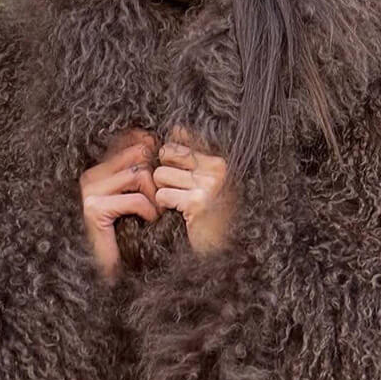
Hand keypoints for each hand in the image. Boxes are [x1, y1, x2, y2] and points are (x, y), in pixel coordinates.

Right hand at [79, 128, 160, 282]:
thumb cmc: (131, 231)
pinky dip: (149, 211)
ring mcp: (90, 191)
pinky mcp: (94, 208)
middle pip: (139, 154)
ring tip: (156, 213)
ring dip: (155, 197)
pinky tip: (149, 221)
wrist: (113, 268)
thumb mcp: (141, 195)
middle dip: (157, 177)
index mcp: (101, 168)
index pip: (132, 140)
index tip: (165, 170)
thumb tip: (157, 141)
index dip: (153, 151)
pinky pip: (135, 199)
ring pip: (139, 174)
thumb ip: (146, 170)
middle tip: (160, 199)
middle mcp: (91, 175)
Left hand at [153, 126, 236, 255]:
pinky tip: (175, 212)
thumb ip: (191, 155)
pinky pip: (162, 195)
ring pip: (160, 174)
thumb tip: (175, 128)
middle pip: (167, 153)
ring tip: (176, 202)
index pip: (180, 138)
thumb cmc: (209, 214)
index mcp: (219, 159)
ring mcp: (208, 185)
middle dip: (163, 172)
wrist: (219, 251)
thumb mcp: (205, 180)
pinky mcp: (196, 203)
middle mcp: (218, 168)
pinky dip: (162, 206)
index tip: (172, 170)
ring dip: (161, 190)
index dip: (168, 155)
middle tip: (174, 189)